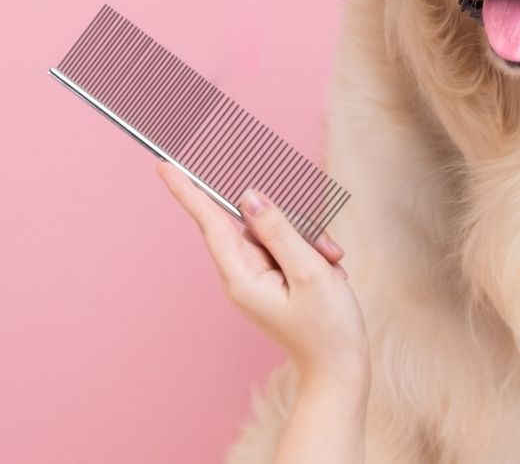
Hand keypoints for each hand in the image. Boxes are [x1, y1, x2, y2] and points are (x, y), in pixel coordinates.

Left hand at [156, 161, 369, 390]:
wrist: (340, 368)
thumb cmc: (327, 327)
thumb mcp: (309, 272)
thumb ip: (279, 230)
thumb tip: (249, 196)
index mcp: (242, 278)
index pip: (211, 222)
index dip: (189, 191)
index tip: (165, 166)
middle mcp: (243, 274)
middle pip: (257, 222)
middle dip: (297, 224)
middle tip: (328, 251)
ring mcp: (258, 275)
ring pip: (279, 230)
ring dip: (311, 240)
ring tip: (332, 266)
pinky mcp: (273, 275)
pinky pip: (289, 243)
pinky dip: (312, 250)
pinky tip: (330, 269)